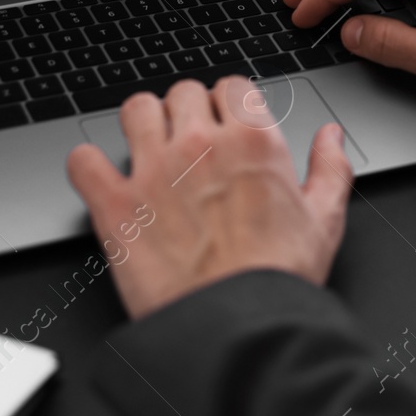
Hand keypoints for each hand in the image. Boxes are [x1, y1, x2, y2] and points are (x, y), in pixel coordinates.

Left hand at [65, 76, 352, 319]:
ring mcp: (154, 171)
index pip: (231, 86)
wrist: (238, 329)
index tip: (226, 124)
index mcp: (254, 141)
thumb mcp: (324, 219)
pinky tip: (103, 178)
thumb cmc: (279, 279)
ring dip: (142, 124)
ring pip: (136, 109)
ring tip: (149, 149)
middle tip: (190, 142)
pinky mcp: (116, 205)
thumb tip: (332, 137)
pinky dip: (88, 165)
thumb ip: (330, 168)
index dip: (229, 104)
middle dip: (187, 111)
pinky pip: (84, 160)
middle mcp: (201, 145)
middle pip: (183, 92)